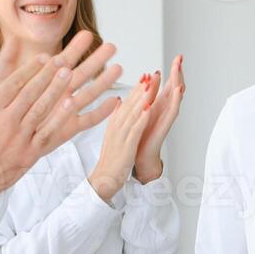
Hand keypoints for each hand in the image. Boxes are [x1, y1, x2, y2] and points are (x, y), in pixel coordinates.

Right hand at [0, 30, 121, 200]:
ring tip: (70, 74)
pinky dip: (59, 118)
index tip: (42, 57)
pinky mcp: (29, 153)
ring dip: (56, 90)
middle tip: (63, 59)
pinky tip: (71, 105)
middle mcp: (6, 121)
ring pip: (41, 109)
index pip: (13, 84)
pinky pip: (48, 132)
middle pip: (31, 93)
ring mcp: (19, 138)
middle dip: (47, 75)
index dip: (29, 69)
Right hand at [87, 74, 157, 202]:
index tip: (144, 75)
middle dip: (141, 89)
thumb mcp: (112, 134)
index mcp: (114, 123)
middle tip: (149, 74)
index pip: (127, 102)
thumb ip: (116, 118)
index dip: (136, 88)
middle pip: (130, 104)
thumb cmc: (111, 159)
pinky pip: (134, 130)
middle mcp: (116, 127)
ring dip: (142, 99)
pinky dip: (141, 119)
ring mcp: (120, 136)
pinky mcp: (126, 147)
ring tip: (150, 85)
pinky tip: (148, 109)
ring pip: (133, 114)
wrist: (104, 179)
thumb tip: (120, 102)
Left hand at [133, 54, 185, 183]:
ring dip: (178, 82)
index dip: (172, 71)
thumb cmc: (139, 137)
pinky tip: (178, 90)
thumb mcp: (138, 112)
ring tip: (180, 69)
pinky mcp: (164, 127)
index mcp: (158, 105)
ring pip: (175, 97)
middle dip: (177, 72)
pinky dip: (175, 100)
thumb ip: (142, 99)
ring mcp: (166, 118)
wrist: (138, 158)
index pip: (167, 84)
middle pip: (174, 87)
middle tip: (180, 57)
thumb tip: (143, 85)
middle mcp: (164, 110)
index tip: (177, 57)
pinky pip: (172, 112)